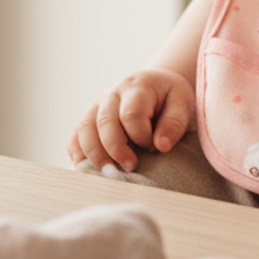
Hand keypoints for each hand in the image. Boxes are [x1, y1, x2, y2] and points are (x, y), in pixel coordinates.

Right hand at [68, 68, 196, 172]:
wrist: (156, 86)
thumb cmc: (170, 98)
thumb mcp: (183, 104)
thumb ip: (174, 123)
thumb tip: (161, 146)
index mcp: (137, 87)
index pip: (131, 114)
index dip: (141, 136)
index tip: (154, 147)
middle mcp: (113, 93)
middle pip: (105, 122)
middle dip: (116, 149)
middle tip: (131, 167)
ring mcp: (98, 104)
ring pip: (85, 128)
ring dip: (94, 154)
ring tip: (108, 172)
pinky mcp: (90, 117)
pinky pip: (76, 134)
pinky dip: (77, 152)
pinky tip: (85, 168)